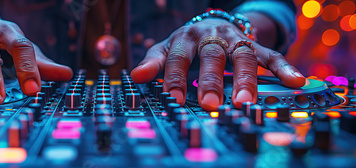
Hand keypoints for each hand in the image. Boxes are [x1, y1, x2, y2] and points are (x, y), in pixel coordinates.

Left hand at [131, 18, 304, 110]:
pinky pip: (271, 54)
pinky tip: (295, 81)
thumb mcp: (166, 48)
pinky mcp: (255, 44)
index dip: (175, 78)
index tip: (173, 99)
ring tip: (244, 100)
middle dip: (211, 80)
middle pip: (213, 56)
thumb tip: (136, 76)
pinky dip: (283, 67)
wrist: (210, 23)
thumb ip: (154, 62)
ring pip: (243, 56)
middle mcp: (212, 36)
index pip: (179, 58)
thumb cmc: (185, 42)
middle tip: (209, 103)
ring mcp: (235, 39)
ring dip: (245, 78)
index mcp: (186, 38)